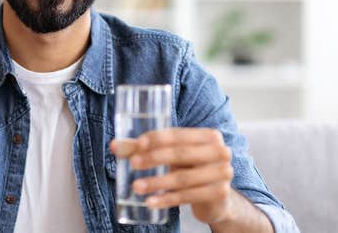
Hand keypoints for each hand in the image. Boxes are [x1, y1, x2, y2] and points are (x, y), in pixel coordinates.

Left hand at [110, 128, 233, 223]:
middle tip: (133, 164)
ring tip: (136, 187)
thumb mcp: (172, 156)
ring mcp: (222, 173)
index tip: (138, 144)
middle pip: (180, 154)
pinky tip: (151, 202)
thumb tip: (115, 146)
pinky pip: (187, 196)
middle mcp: (220, 151)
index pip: (179, 134)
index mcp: (209, 136)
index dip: (157, 138)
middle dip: (154, 159)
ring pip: (182, 178)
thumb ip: (145, 149)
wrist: (217, 197)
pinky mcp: (218, 193)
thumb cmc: (190, 168)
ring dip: (156, 182)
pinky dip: (167, 199)